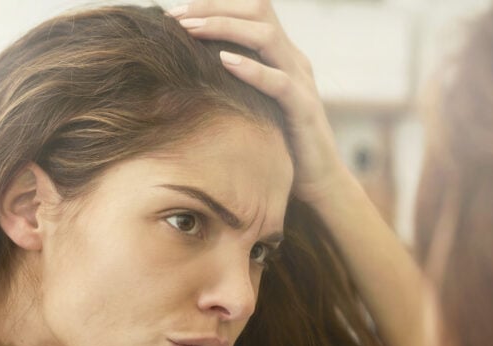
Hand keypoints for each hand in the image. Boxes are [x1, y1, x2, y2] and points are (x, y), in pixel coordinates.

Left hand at [172, 0, 349, 203]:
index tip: (175, 13)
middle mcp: (293, 60)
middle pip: (258, 11)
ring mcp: (301, 82)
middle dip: (213, 8)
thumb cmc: (277, 145)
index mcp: (281, 55)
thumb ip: (231, 83)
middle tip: (175, 16)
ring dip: (225, 28)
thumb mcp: (251, 104)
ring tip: (190, 30)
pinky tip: (223, 61)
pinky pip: (280, 82)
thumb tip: (185, 73)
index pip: (251, 9)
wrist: (318, 180)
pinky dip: (252, 69)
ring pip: (266, 37)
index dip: (214, 4)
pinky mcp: (304, 110)